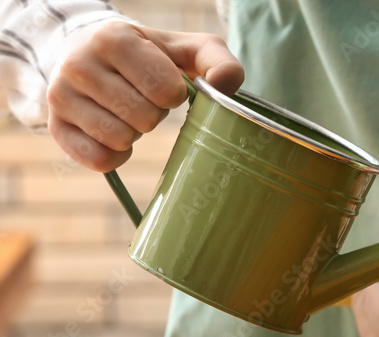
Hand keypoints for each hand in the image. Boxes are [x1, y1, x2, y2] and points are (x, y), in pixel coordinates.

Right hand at [47, 22, 244, 171]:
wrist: (91, 53)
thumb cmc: (152, 56)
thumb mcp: (188, 49)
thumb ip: (218, 62)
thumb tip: (226, 87)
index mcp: (113, 38)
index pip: (165, 90)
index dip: (175, 95)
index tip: (165, 85)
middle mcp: (78, 64)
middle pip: (145, 118)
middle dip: (155, 114)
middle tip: (143, 98)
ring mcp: (61, 96)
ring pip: (121, 139)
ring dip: (135, 132)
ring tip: (126, 110)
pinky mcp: (57, 127)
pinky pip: (100, 161)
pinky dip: (117, 155)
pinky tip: (114, 133)